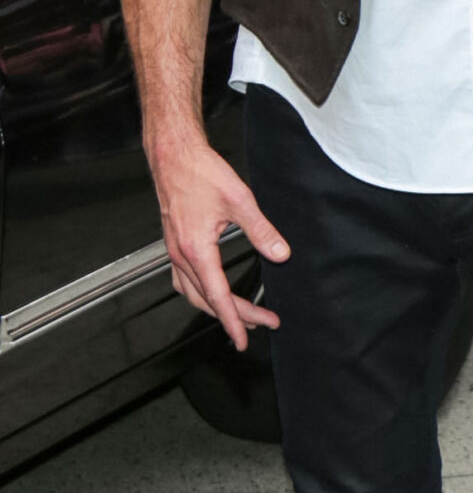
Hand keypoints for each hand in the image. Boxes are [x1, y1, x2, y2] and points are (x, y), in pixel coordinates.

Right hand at [148, 124, 287, 350]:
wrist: (172, 154)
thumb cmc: (200, 172)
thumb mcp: (239, 200)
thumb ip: (261, 231)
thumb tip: (280, 254)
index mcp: (196, 249)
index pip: (219, 297)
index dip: (235, 319)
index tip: (247, 337)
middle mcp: (181, 254)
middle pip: (207, 299)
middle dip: (234, 316)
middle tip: (260, 325)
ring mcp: (175, 250)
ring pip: (192, 292)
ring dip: (215, 307)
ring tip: (239, 316)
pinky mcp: (174, 242)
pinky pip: (184, 278)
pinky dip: (200, 292)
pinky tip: (211, 291)